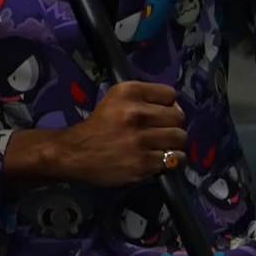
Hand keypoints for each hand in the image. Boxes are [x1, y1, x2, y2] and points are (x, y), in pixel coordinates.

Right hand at [7, 81, 187, 189]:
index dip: (168, 105)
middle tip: (162, 133)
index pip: (170, 94)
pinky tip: (162, 161)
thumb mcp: (115, 100)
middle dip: (173, 125)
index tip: (159, 114)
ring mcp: (140, 139)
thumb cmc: (98, 126)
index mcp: (128, 92)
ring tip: (163, 147)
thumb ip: (143, 99)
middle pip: (178, 116)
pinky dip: (172, 162)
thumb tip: (175, 108)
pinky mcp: (143, 163)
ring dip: (174, 144)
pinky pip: (175, 160)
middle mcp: (135, 113)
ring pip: (180, 138)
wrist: (75, 154)